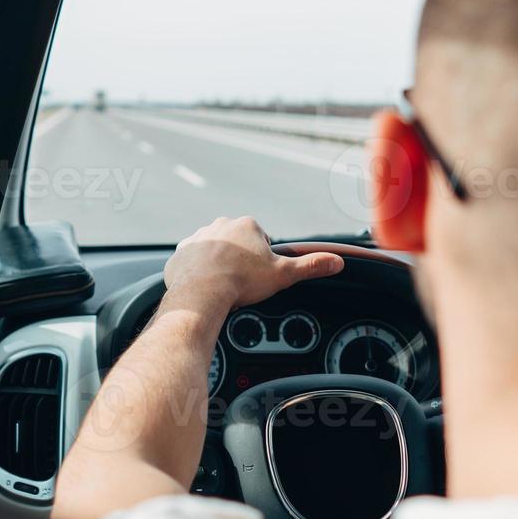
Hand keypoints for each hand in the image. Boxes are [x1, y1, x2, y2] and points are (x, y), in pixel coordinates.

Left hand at [162, 216, 344, 312]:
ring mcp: (198, 238)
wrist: (202, 293)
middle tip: (242, 283)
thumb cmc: (242, 282)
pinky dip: (197, 272)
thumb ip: (310, 266)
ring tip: (223, 287)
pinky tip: (204, 286)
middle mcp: (220, 225)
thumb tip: (337, 261)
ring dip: (218, 265)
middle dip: (239, 261)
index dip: (262, 260)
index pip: (261, 240)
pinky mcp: (180, 253)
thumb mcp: (283, 274)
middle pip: (236, 243)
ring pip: (213, 251)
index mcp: (247, 225)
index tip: (259, 275)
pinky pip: (191, 261)